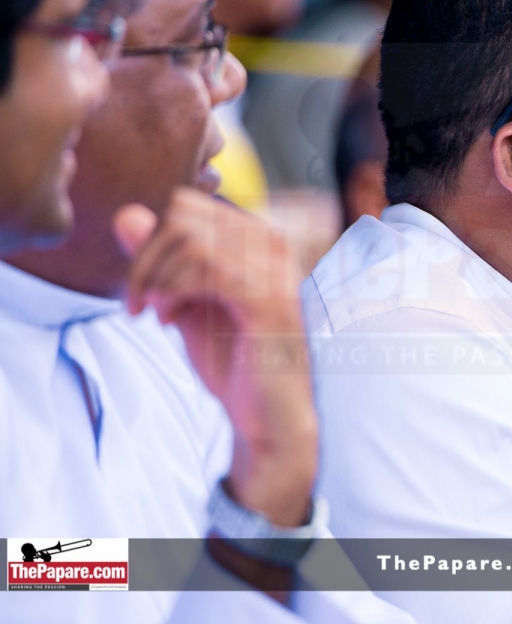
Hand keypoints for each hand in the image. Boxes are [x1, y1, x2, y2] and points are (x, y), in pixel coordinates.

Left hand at [114, 188, 316, 526]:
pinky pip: (206, 270)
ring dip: (156, 280)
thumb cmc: (235, 361)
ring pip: (190, 241)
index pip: (187, 206)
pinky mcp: (268, 300)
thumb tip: (125, 215)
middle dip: (146, 260)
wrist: (268, 417)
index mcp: (258, 240)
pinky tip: (167, 322)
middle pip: (184, 218)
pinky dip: (172, 293)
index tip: (144, 287)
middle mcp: (273, 245)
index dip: (151, 241)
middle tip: (139, 304)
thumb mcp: (186, 303)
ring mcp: (275, 271)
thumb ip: (160, 260)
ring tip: (154, 315)